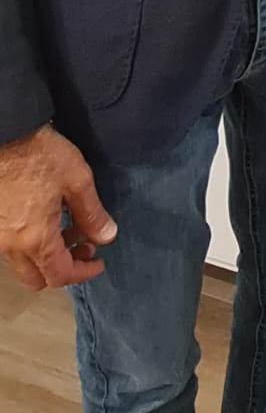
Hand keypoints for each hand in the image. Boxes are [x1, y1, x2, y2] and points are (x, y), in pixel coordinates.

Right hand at [0, 124, 116, 288]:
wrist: (5, 134)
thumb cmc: (41, 155)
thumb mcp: (77, 180)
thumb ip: (92, 213)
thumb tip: (107, 236)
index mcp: (35, 239)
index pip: (59, 275)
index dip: (83, 273)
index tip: (99, 262)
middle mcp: (11, 245)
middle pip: (37, 278)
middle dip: (64, 269)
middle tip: (84, 246)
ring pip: (23, 263)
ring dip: (48, 256)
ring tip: (69, 228)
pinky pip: (12, 247)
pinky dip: (33, 243)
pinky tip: (47, 218)